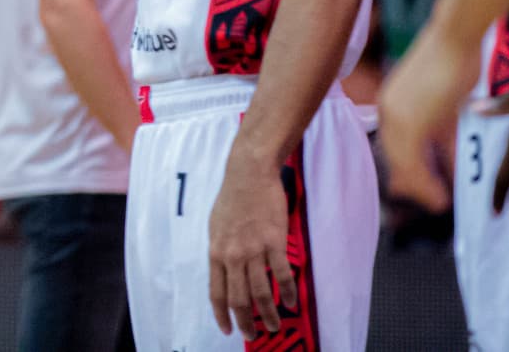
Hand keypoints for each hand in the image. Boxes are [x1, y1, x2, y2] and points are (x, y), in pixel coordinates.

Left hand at [208, 152, 297, 337]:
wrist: (248, 174)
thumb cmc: (232, 199)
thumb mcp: (216, 227)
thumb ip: (221, 252)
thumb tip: (223, 273)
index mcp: (216, 252)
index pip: (216, 293)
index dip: (222, 315)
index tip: (228, 330)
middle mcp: (232, 255)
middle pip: (239, 298)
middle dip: (246, 321)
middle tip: (254, 335)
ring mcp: (253, 249)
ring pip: (261, 293)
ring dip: (268, 314)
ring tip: (274, 325)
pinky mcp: (274, 242)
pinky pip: (282, 275)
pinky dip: (287, 293)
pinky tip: (292, 303)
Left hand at [378, 24, 479, 210]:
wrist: (456, 37)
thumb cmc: (456, 61)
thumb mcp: (447, 104)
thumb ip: (444, 132)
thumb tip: (451, 157)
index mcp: (393, 103)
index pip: (394, 145)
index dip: (407, 168)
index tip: (418, 186)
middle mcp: (388, 110)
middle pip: (394, 157)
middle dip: (412, 183)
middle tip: (430, 200)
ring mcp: (395, 116)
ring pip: (403, 164)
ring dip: (421, 188)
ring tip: (437, 204)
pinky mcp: (410, 122)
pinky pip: (414, 163)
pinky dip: (427, 184)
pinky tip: (441, 197)